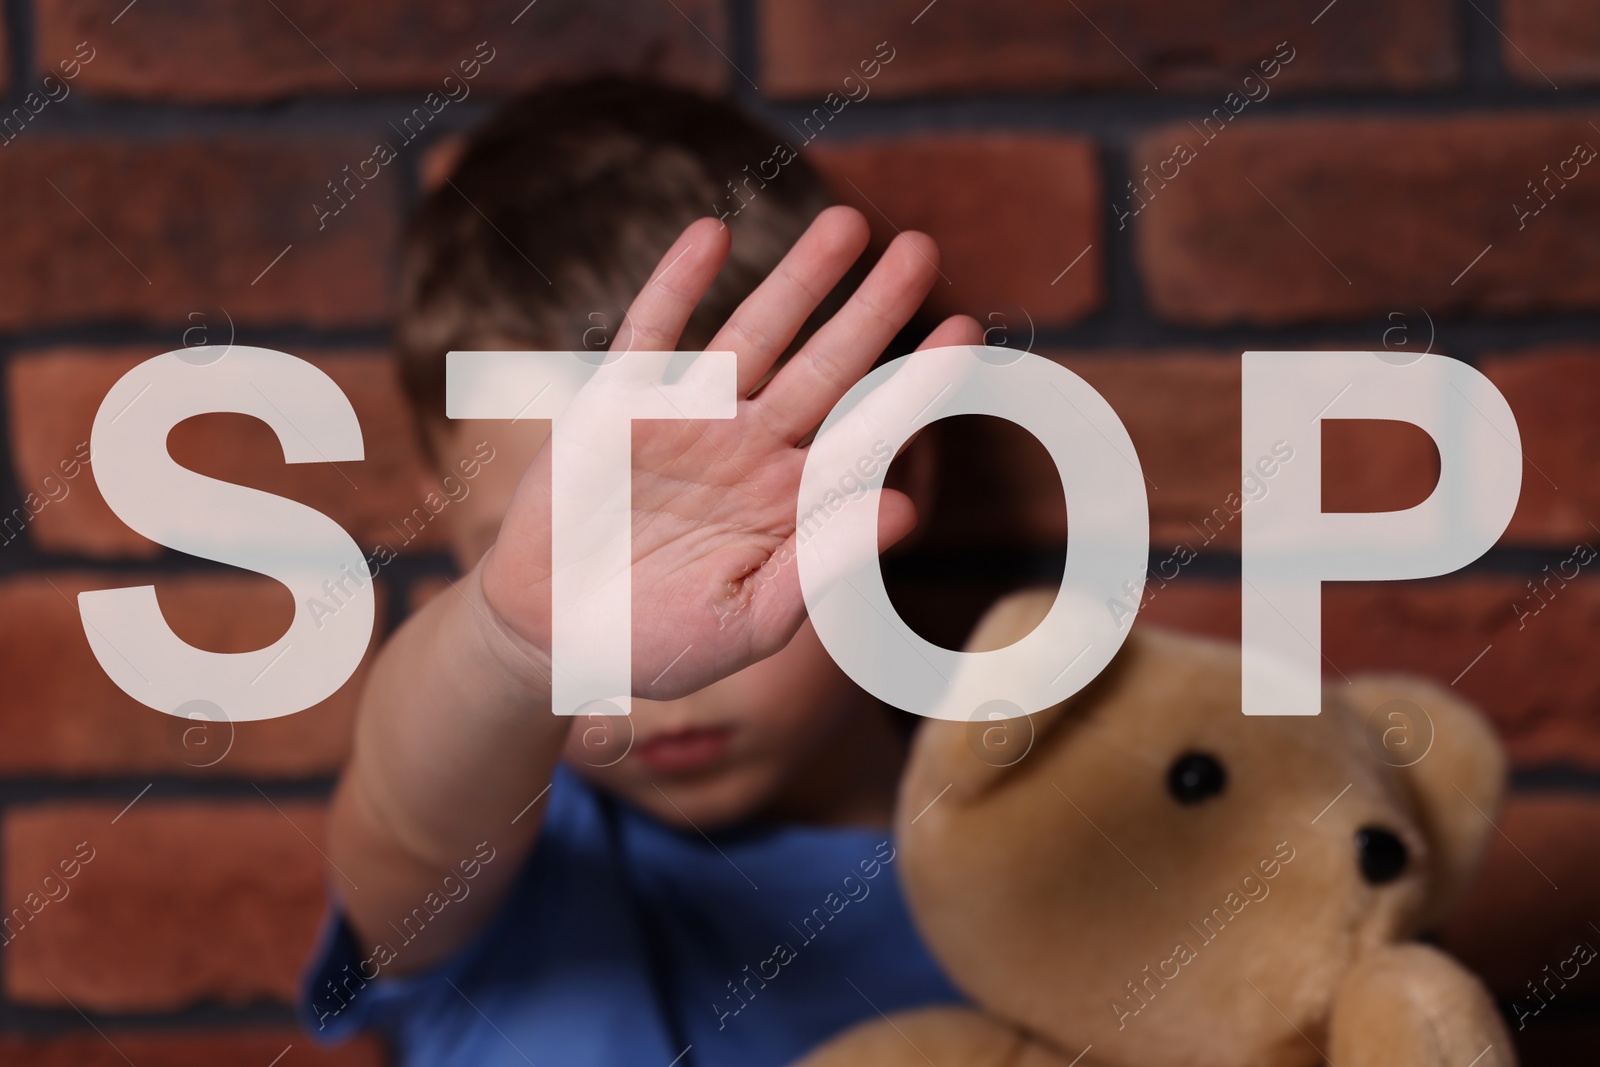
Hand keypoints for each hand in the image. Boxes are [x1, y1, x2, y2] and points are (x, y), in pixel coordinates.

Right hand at [479, 206, 981, 698]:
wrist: (553, 641)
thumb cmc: (657, 644)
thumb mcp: (746, 623)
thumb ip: (819, 565)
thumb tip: (904, 506)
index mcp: (791, 500)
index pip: (868, 430)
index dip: (917, 384)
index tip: (966, 334)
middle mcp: (750, 448)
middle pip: (826, 365)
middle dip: (873, 309)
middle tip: (922, 249)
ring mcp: (687, 419)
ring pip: (754, 334)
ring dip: (797, 279)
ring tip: (846, 224)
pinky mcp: (617, 404)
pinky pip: (652, 332)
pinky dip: (677, 285)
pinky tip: (712, 233)